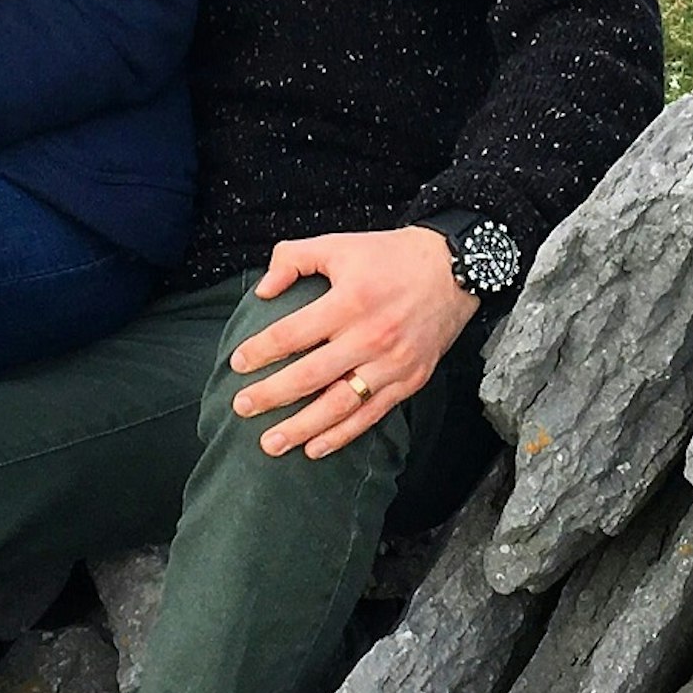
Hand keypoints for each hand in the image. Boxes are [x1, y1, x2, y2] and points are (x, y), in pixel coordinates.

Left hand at [228, 228, 475, 458]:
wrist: (454, 269)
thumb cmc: (390, 256)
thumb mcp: (338, 244)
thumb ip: (293, 258)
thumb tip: (263, 290)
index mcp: (349, 301)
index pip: (292, 333)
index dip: (260, 351)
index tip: (238, 363)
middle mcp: (370, 336)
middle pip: (310, 375)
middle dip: (271, 396)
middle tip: (242, 408)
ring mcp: (391, 363)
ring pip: (339, 405)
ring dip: (302, 428)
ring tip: (271, 444)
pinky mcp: (409, 380)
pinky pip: (370, 415)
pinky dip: (342, 435)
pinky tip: (315, 447)